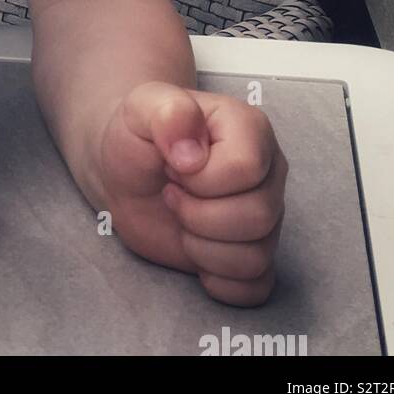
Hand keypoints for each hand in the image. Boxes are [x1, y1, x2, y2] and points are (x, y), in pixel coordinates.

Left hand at [98, 80, 286, 305]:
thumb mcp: (140, 107)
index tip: (171, 164)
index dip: (200, 178)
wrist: (124, 169)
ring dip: (202, 247)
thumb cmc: (137, 134)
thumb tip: (192, 154)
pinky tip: (193, 251)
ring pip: (256, 256)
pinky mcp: (253, 252)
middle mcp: (268, 172)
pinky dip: (218, 280)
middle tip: (171, 194)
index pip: (245, 168)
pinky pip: (255, 287)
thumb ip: (168, 113)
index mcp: (250, 129)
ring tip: (180, 218)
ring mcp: (266, 215)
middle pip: (257, 217)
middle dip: (197, 214)